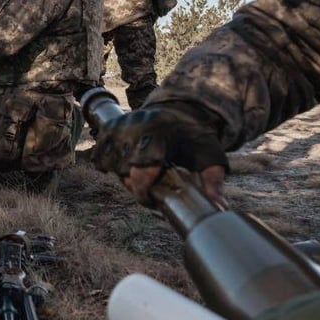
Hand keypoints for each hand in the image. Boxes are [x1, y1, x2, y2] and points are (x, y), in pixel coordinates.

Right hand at [92, 107, 228, 206]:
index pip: (141, 171)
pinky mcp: (112, 125)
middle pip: (124, 169)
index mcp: (161, 135)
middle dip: (134, 185)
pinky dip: (106, 162)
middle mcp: (137, 127)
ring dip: (120, 174)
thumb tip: (219, 209)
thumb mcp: (211, 157)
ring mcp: (122, 124)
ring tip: (137, 176)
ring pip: (110, 161)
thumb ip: (214, 182)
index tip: (153, 202)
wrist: (182, 109)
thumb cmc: (196, 138)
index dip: (144, 192)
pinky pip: (100, 151)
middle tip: (149, 188)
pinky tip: (121, 167)